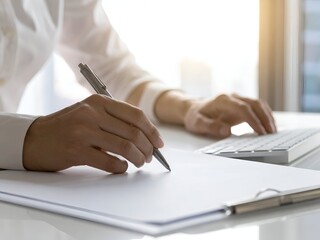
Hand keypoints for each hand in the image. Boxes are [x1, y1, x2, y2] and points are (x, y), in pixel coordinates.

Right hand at [23, 94, 163, 173]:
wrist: (34, 139)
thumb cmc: (67, 127)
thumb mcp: (89, 112)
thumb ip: (114, 119)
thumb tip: (146, 136)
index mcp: (98, 101)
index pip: (135, 115)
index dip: (152, 131)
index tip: (159, 142)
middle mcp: (91, 113)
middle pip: (133, 132)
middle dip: (147, 147)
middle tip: (149, 157)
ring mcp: (83, 131)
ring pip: (125, 146)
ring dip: (138, 158)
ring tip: (139, 163)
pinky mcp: (75, 150)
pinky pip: (109, 162)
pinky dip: (120, 167)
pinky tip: (121, 167)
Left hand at [184, 94, 276, 137]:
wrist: (194, 109)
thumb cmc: (195, 116)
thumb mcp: (197, 124)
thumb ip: (210, 127)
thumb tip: (226, 131)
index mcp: (222, 100)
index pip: (243, 108)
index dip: (253, 120)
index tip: (260, 132)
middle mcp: (232, 97)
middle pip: (254, 104)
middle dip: (265, 118)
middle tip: (271, 133)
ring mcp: (238, 100)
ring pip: (258, 104)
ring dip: (267, 117)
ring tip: (273, 131)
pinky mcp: (242, 105)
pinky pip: (257, 108)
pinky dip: (265, 116)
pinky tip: (269, 126)